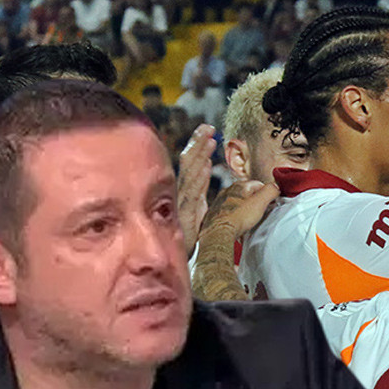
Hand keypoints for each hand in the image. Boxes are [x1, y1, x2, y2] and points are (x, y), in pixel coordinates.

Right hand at [178, 124, 215, 256]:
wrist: (177, 261)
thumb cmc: (187, 241)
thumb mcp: (195, 216)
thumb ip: (198, 202)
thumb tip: (204, 188)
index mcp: (188, 193)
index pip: (192, 166)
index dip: (199, 148)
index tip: (208, 133)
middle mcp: (183, 194)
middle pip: (189, 164)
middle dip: (198, 143)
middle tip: (209, 127)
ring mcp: (183, 202)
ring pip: (191, 174)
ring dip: (201, 155)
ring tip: (211, 139)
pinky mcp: (185, 213)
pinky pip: (194, 192)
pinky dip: (201, 177)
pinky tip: (208, 165)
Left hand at [200, 180, 278, 241]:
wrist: (219, 232)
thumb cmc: (239, 218)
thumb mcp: (260, 202)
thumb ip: (270, 191)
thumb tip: (275, 186)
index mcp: (240, 185)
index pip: (259, 184)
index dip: (267, 194)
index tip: (270, 203)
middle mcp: (228, 190)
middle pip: (247, 193)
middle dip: (255, 201)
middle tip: (260, 212)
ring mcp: (220, 200)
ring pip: (238, 201)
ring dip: (244, 207)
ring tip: (249, 218)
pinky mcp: (215, 211)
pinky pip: (229, 210)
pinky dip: (235, 214)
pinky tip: (238, 222)